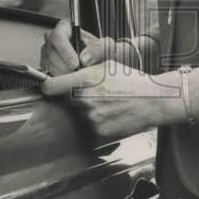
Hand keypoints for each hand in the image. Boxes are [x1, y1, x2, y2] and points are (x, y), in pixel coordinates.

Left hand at [39, 60, 182, 139]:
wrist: (153, 101)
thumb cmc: (133, 81)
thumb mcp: (107, 66)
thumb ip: (85, 71)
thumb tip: (68, 74)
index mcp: (85, 79)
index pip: (52, 86)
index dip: (47, 87)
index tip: (45, 88)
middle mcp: (85, 99)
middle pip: (68, 102)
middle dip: (76, 98)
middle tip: (95, 95)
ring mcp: (91, 118)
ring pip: (80, 115)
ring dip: (88, 111)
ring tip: (108, 105)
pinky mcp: (99, 132)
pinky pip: (91, 127)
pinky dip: (98, 122)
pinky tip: (112, 114)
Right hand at [40, 20, 139, 75]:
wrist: (98, 63)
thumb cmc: (99, 52)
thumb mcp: (105, 47)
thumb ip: (98, 49)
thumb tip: (84, 58)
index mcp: (65, 28)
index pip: (59, 37)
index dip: (66, 52)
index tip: (76, 64)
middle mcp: (53, 39)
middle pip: (52, 53)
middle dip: (65, 67)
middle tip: (78, 74)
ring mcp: (48, 53)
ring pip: (49, 65)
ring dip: (63, 74)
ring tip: (77, 78)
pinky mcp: (46, 66)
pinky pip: (48, 74)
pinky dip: (60, 80)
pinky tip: (71, 82)